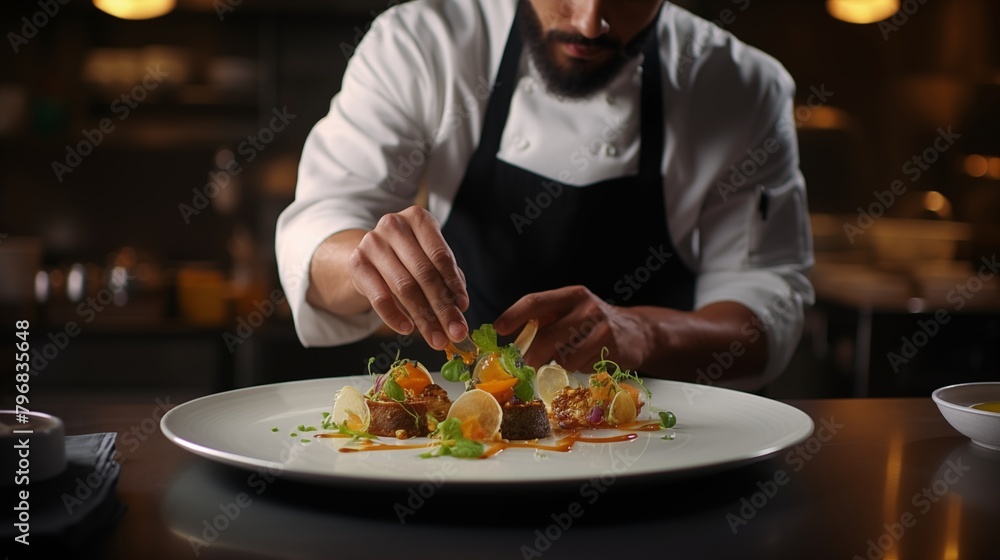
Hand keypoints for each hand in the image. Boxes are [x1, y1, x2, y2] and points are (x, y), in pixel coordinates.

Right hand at [348, 206, 468, 348]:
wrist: (367, 255)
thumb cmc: (407, 257)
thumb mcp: (429, 259)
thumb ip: (447, 278)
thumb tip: (460, 307)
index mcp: (419, 218)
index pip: (441, 256)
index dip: (454, 285)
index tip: (464, 310)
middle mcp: (394, 225)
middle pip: (424, 274)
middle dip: (443, 307)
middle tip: (456, 333)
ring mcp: (372, 243)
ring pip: (404, 287)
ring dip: (423, 318)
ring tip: (436, 338)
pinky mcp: (357, 263)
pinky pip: (379, 296)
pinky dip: (394, 316)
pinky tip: (407, 329)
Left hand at [494, 285, 650, 371]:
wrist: (638, 332)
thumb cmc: (593, 323)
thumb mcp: (571, 311)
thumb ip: (546, 319)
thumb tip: (513, 339)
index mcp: (571, 295)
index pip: (535, 301)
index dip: (514, 315)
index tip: (499, 329)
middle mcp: (586, 307)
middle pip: (547, 336)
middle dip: (532, 355)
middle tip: (526, 365)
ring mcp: (601, 327)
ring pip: (564, 357)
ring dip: (560, 363)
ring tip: (571, 355)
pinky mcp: (611, 348)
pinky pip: (581, 366)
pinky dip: (578, 368)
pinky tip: (589, 359)